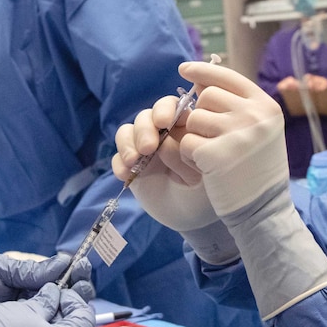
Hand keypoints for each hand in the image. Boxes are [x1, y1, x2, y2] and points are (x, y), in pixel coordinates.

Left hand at [0, 253, 93, 326]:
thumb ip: (27, 269)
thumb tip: (62, 261)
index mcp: (21, 280)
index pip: (56, 276)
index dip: (73, 271)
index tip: (84, 267)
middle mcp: (25, 300)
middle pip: (62, 296)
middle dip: (79, 288)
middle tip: (85, 285)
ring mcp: (21, 321)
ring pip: (56, 315)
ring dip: (72, 306)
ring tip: (80, 299)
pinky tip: (65, 322)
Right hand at [113, 98, 238, 264]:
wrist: (194, 219)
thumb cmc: (209, 191)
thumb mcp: (208, 170)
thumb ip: (191, 151)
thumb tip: (170, 138)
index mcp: (186, 127)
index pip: (173, 107)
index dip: (165, 110)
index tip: (165, 122)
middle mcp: (163, 133)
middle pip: (147, 117)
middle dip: (145, 129)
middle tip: (148, 148)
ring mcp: (145, 149)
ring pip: (129, 132)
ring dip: (128, 143)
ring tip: (134, 161)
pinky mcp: (131, 166)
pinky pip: (117, 157)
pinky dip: (118, 162)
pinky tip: (125, 175)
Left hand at [177, 62, 326, 319]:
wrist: (263, 212)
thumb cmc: (258, 172)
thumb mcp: (261, 133)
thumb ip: (240, 108)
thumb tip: (201, 83)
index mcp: (266, 107)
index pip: (228, 77)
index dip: (203, 71)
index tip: (184, 69)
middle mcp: (254, 115)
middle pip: (206, 97)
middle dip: (200, 114)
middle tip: (209, 136)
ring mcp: (236, 134)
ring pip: (193, 119)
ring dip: (193, 136)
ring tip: (211, 155)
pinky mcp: (215, 154)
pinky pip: (186, 143)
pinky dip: (189, 155)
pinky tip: (205, 168)